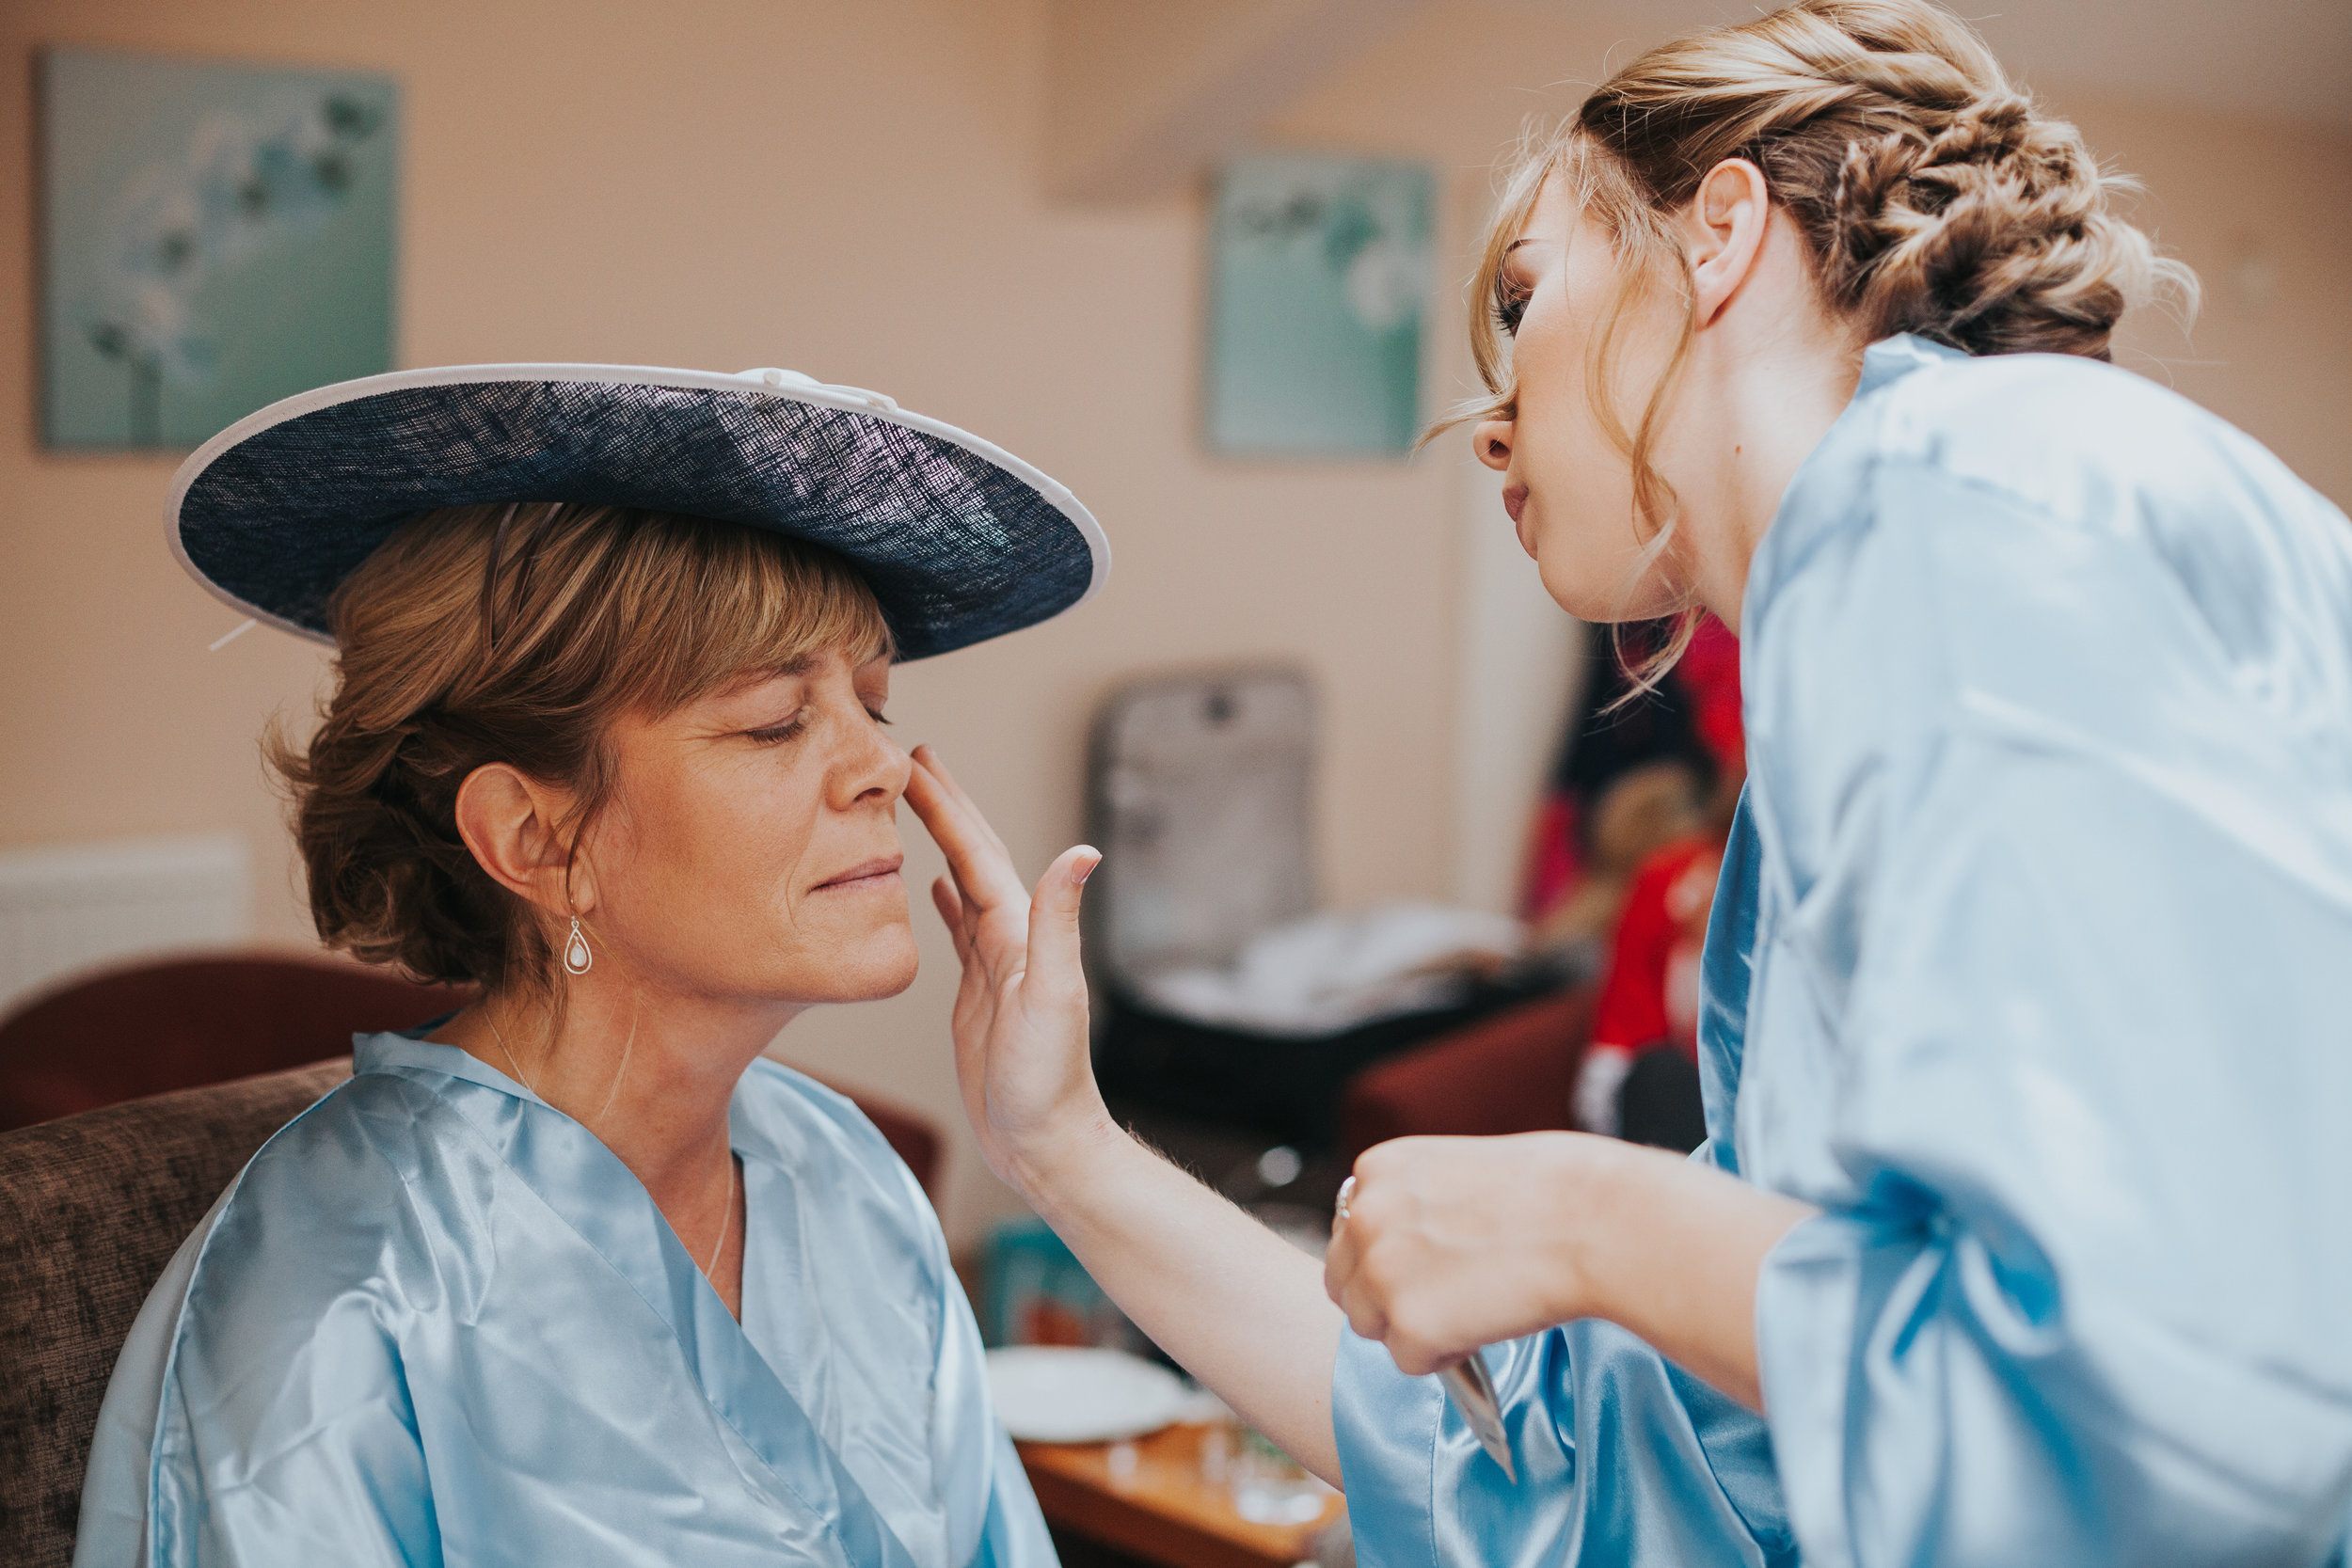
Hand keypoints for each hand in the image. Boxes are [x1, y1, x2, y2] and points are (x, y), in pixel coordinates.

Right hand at [904, 745, 1113, 1198]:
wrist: (1044, 1141)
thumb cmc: (1048, 1079)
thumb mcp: (1052, 995)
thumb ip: (1060, 922)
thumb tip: (1084, 852)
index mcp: (1019, 931)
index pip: (975, 853)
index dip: (945, 804)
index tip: (915, 762)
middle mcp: (1009, 938)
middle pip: (971, 855)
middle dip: (944, 806)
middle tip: (912, 760)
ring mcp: (994, 964)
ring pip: (961, 884)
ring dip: (941, 842)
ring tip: (916, 805)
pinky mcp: (978, 992)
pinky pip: (958, 930)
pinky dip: (944, 899)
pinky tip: (933, 886)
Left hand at [1323, 1132, 1618, 1375]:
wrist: (1594, 1218)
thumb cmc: (1551, 1190)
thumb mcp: (1459, 1169)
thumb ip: (1416, 1202)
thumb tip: (1404, 1247)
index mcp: (1377, 1168)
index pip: (1350, 1233)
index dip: (1390, 1258)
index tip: (1429, 1264)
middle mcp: (1364, 1215)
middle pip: (1345, 1283)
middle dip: (1387, 1299)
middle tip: (1448, 1299)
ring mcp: (1381, 1271)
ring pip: (1371, 1326)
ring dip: (1415, 1328)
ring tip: (1476, 1305)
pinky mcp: (1408, 1323)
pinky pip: (1410, 1361)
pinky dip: (1447, 1356)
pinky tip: (1489, 1321)